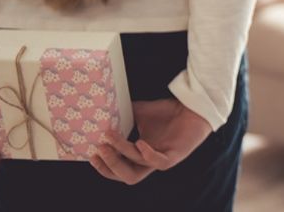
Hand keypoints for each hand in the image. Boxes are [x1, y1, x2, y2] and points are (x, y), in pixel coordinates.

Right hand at [91, 99, 210, 184]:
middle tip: (99, 148)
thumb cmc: (167, 112)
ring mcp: (163, 159)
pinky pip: (160, 163)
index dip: (104, 167)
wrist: (192, 106)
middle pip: (127, 176)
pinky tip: (139, 143)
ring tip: (111, 138)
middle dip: (110, 165)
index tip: (91, 153)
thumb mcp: (140, 113)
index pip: (119, 170)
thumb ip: (122, 114)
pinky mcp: (176, 155)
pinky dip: (148, 155)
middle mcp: (150, 161)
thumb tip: (103, 108)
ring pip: (138, 169)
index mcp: (140, 155)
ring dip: (122, 156)